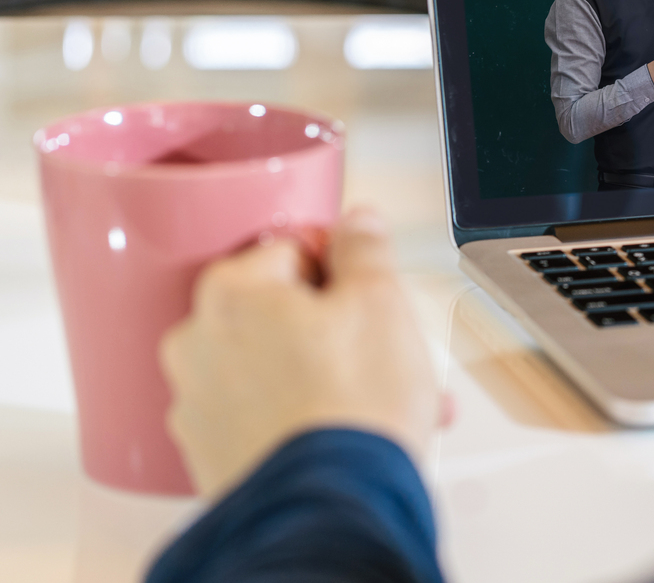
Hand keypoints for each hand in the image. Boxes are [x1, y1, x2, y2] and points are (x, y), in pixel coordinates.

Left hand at [160, 210, 442, 498]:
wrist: (333, 502)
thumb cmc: (350, 406)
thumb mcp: (380, 298)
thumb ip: (365, 247)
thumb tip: (357, 224)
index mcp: (231, 291)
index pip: (293, 249)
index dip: (341, 269)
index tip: (365, 291)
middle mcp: (197, 342)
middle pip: (279, 311)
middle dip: (335, 327)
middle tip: (383, 347)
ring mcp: (198, 403)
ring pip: (274, 365)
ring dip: (324, 372)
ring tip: (381, 397)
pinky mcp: (211, 453)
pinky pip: (262, 414)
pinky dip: (301, 414)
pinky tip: (347, 427)